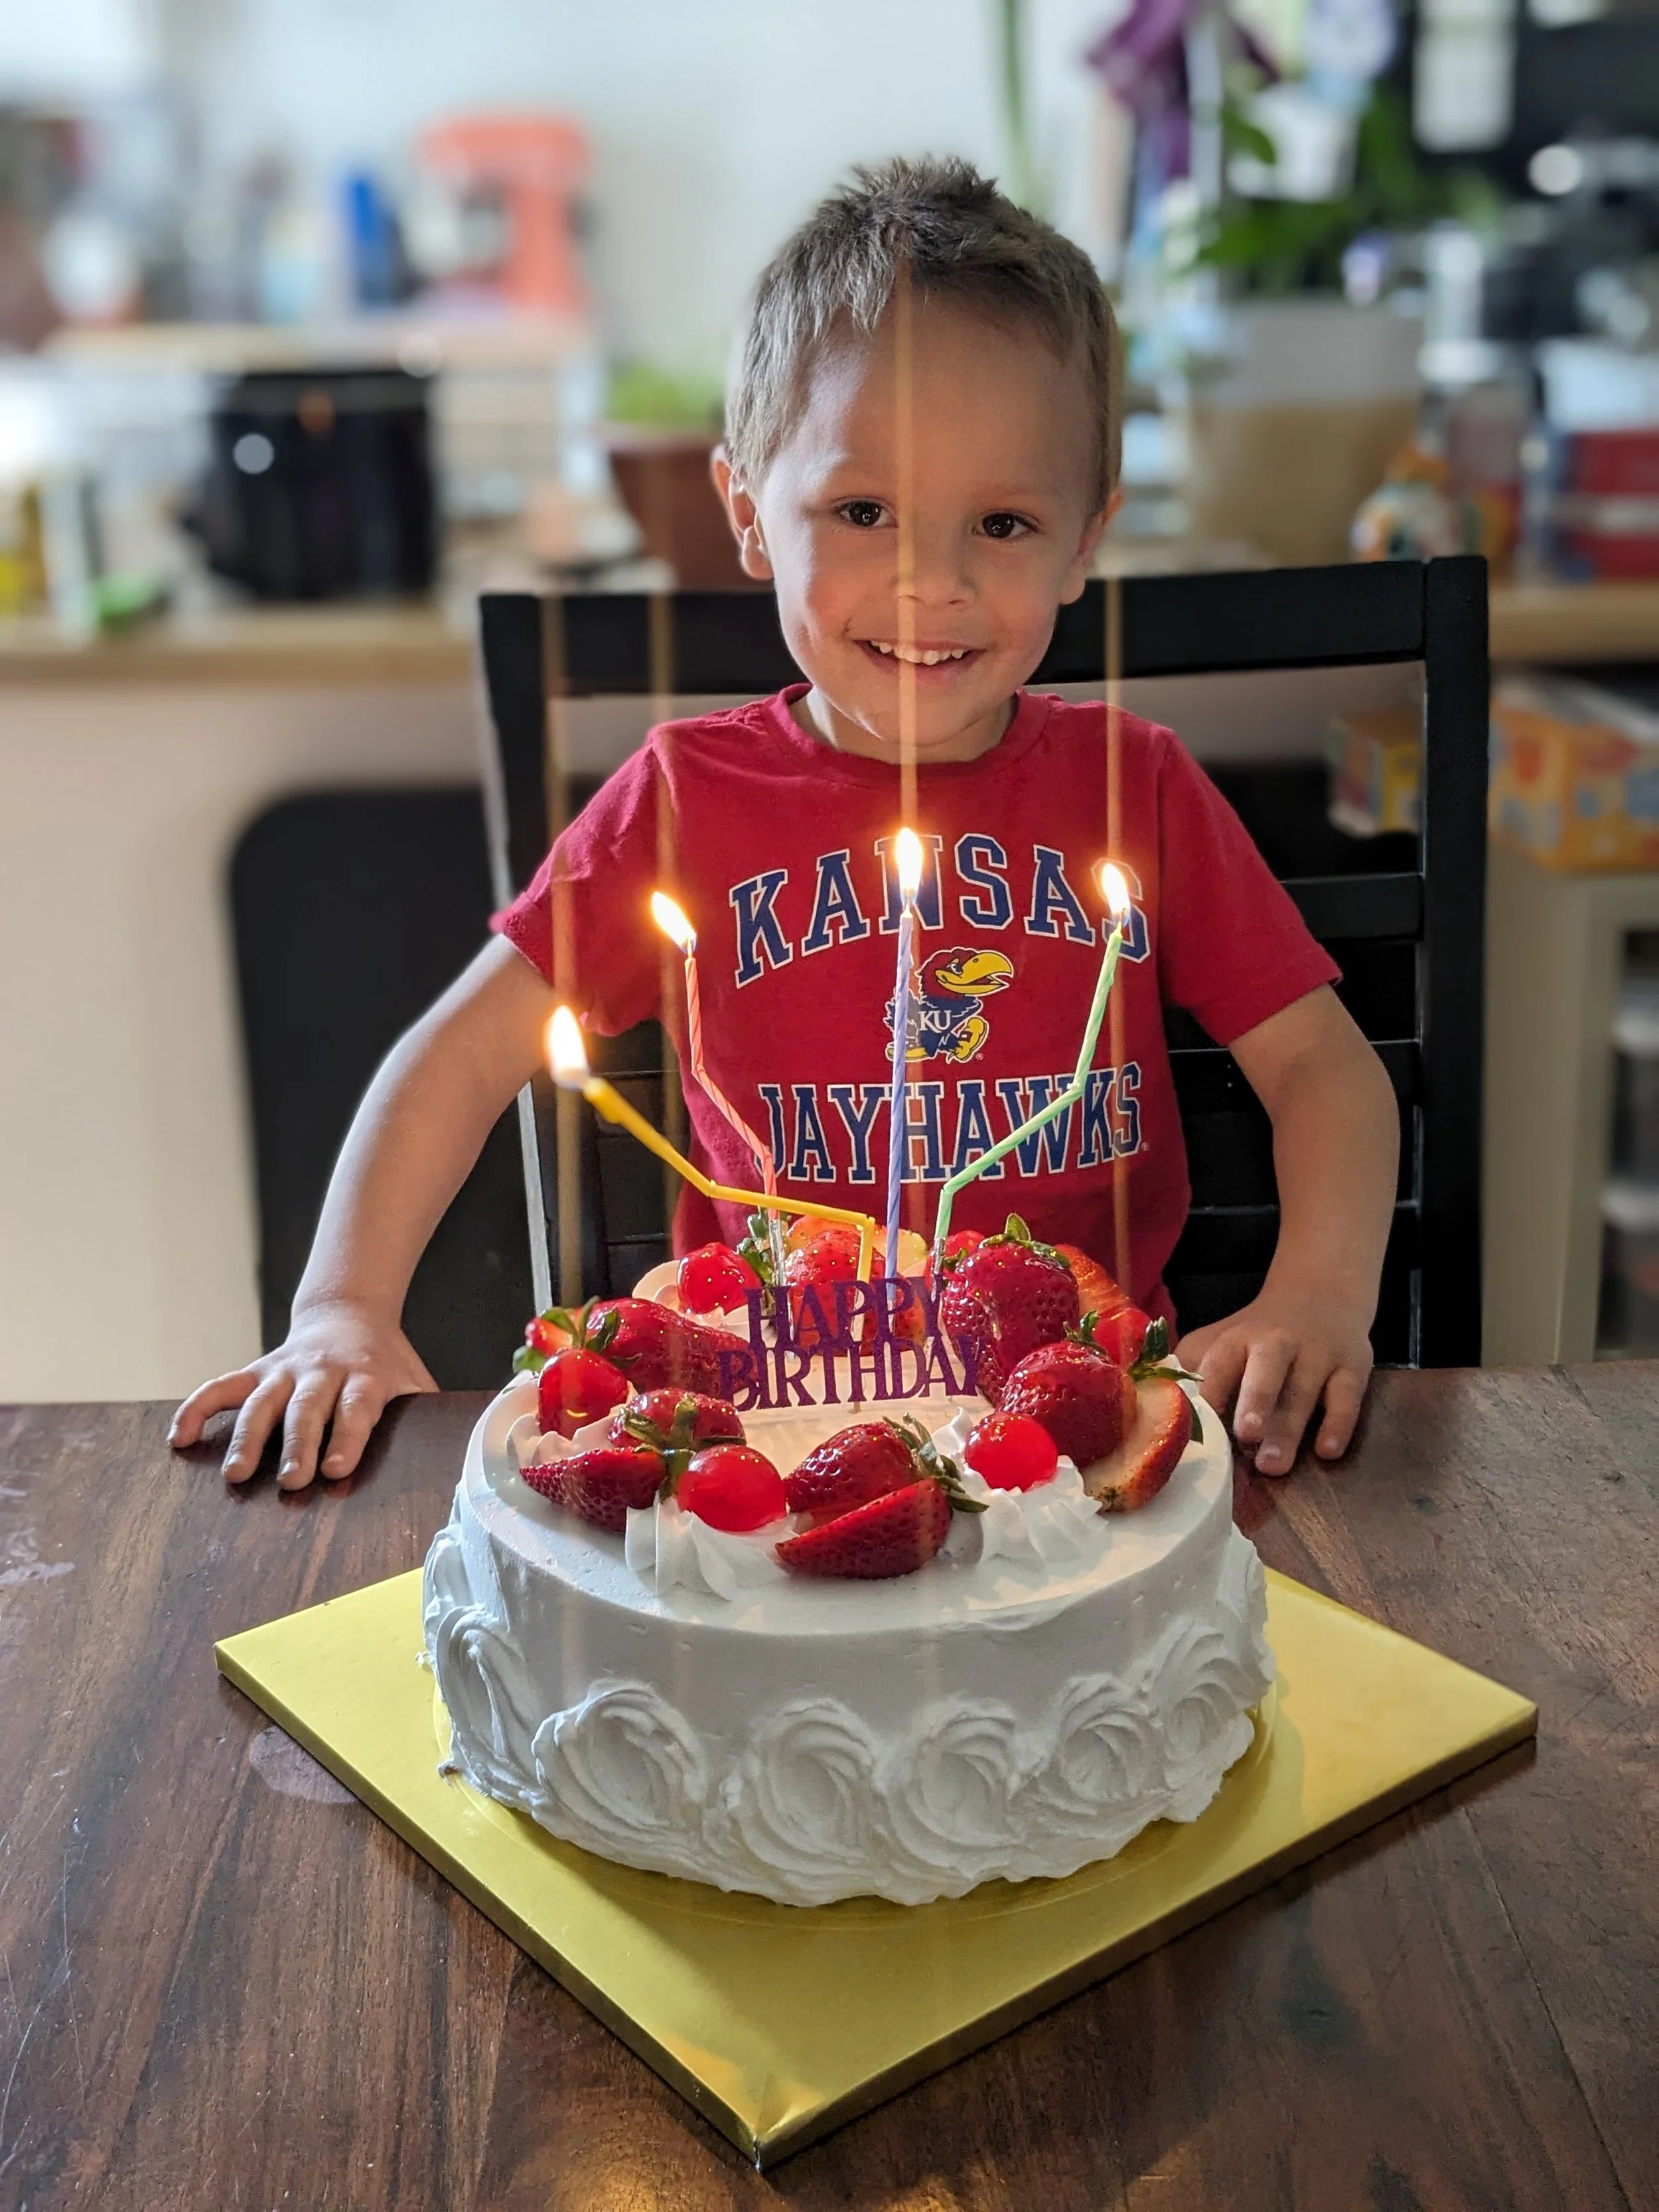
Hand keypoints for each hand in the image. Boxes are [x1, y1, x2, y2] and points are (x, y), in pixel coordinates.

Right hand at [168, 1300, 437, 1489]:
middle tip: (290, 1481)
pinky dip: (198, 1408)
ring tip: (233, 1474)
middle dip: (297, 1444)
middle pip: (307, 1408)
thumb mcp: (416, 1383)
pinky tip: (178, 1438)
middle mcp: (322, 1371)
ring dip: (247, 1437)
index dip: (347, 1435)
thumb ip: (430, 1417)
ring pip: (261, 1401)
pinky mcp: (257, 1370)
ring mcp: (284, 1369)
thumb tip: (468, 1454)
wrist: (350, 1313)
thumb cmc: (386, 1364)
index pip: (357, 1407)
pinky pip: (221, 1387)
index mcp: (365, 1377)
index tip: (338, 1467)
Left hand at [1176, 1289, 1371, 1476]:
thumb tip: (1148, 1407)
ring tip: (1274, 1465)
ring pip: (1305, 1390)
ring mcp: (1318, 1355)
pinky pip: (1348, 1397)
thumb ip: (1191, 1370)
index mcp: (1237, 1338)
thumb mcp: (1219, 1340)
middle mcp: (1278, 1343)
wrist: (1320, 1295)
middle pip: (1267, 1368)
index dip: (1209, 1389)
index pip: (1220, 1360)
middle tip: (1246, 1435)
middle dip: (1257, 1400)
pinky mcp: (1352, 1367)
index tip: (1195, 1421)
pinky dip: (1339, 1424)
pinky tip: (1327, 1451)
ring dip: (1289, 1428)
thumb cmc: (1256, 1335)